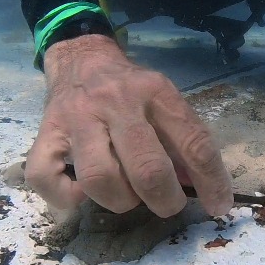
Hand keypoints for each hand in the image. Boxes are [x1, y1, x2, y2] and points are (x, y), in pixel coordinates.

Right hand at [26, 34, 233, 217]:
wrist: (82, 58)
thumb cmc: (129, 89)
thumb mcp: (163, 100)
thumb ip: (183, 141)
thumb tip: (205, 190)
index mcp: (155, 92)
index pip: (194, 143)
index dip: (211, 182)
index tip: (218, 206)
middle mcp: (116, 102)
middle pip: (147, 169)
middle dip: (164, 200)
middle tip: (166, 203)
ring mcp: (77, 118)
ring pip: (99, 178)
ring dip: (119, 200)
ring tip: (126, 195)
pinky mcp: (46, 133)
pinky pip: (46, 177)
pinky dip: (66, 197)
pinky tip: (81, 193)